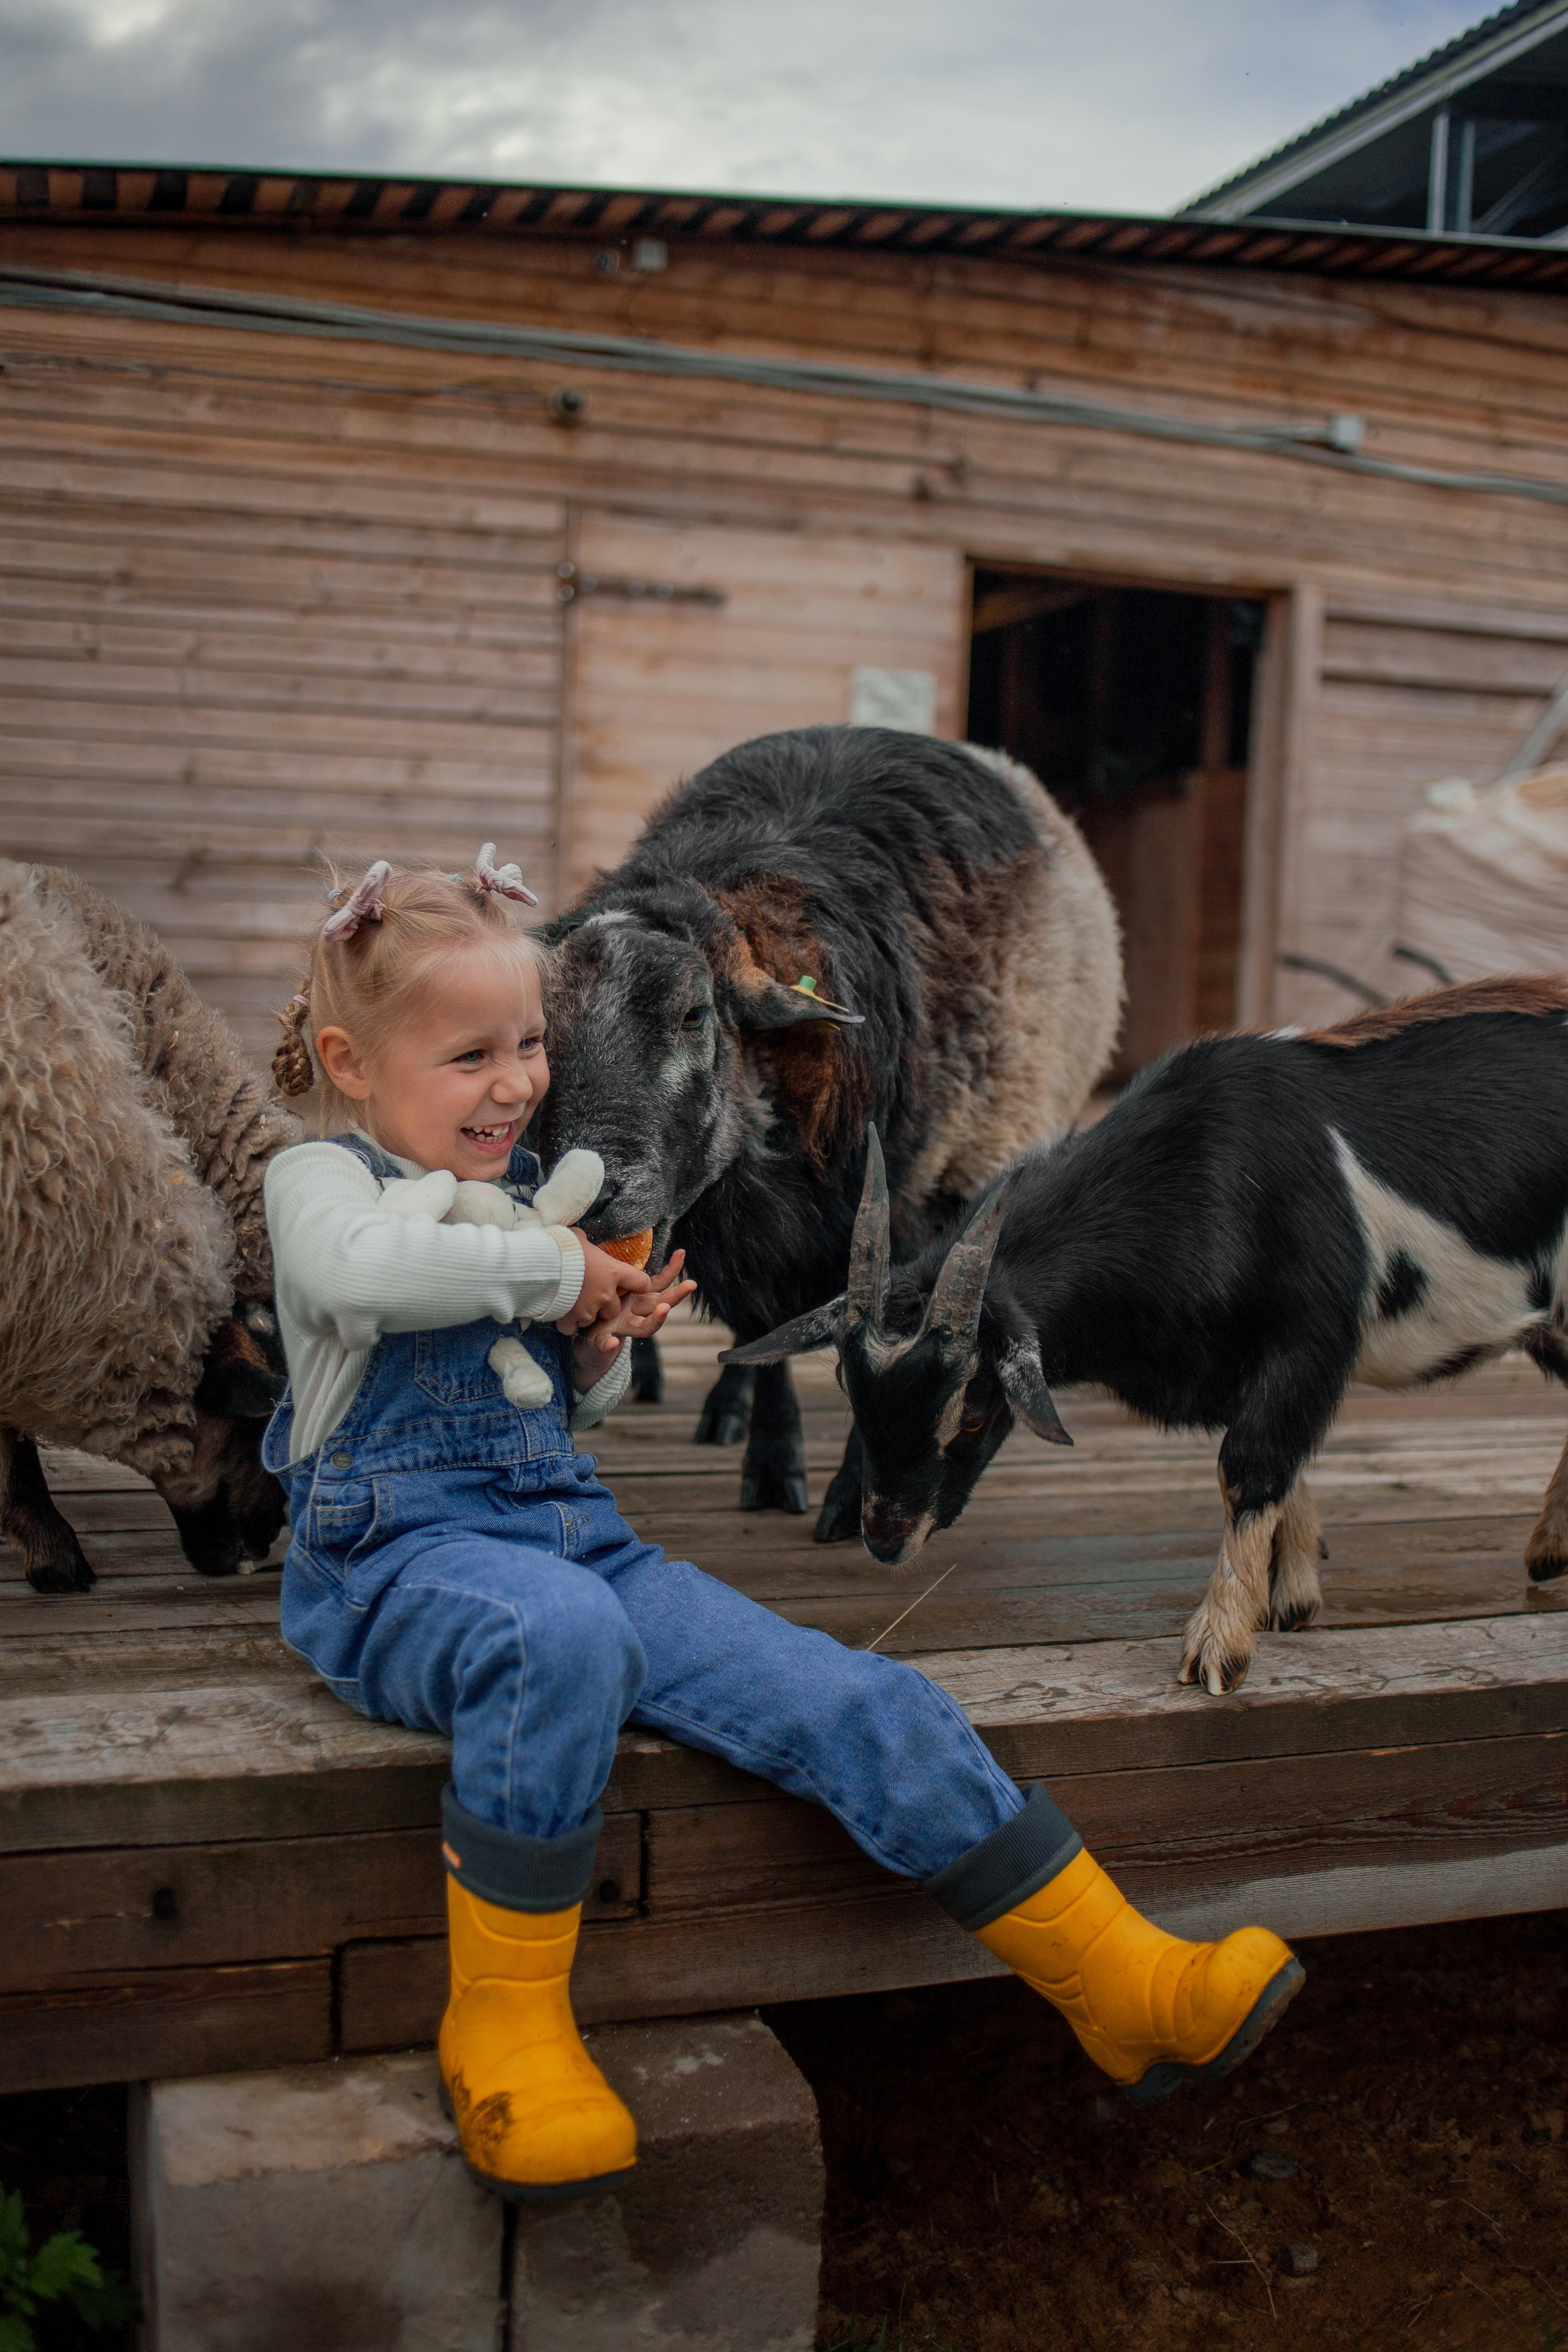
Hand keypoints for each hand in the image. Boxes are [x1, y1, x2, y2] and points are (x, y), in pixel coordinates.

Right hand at [557, 1233, 650, 1332]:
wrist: (541, 1264)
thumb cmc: (561, 1247)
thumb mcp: (578, 1239)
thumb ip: (585, 1243)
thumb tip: (580, 1239)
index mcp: (613, 1271)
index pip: (641, 1282)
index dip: (638, 1284)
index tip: (632, 1284)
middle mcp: (605, 1293)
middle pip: (614, 1309)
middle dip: (604, 1305)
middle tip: (589, 1295)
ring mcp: (589, 1308)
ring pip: (593, 1319)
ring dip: (584, 1313)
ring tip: (571, 1302)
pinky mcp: (572, 1318)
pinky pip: (573, 1327)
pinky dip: (567, 1323)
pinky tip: (560, 1312)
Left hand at [571, 1251, 697, 1389]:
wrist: (588, 1343)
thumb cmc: (601, 1311)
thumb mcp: (609, 1287)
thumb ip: (609, 1269)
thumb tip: (589, 1232)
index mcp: (638, 1299)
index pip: (658, 1283)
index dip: (671, 1270)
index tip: (681, 1253)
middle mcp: (636, 1314)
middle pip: (660, 1304)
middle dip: (676, 1295)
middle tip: (691, 1285)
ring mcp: (622, 1329)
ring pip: (644, 1327)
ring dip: (656, 1320)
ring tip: (664, 1309)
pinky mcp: (603, 1342)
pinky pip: (607, 1344)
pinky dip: (610, 1345)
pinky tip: (612, 1343)